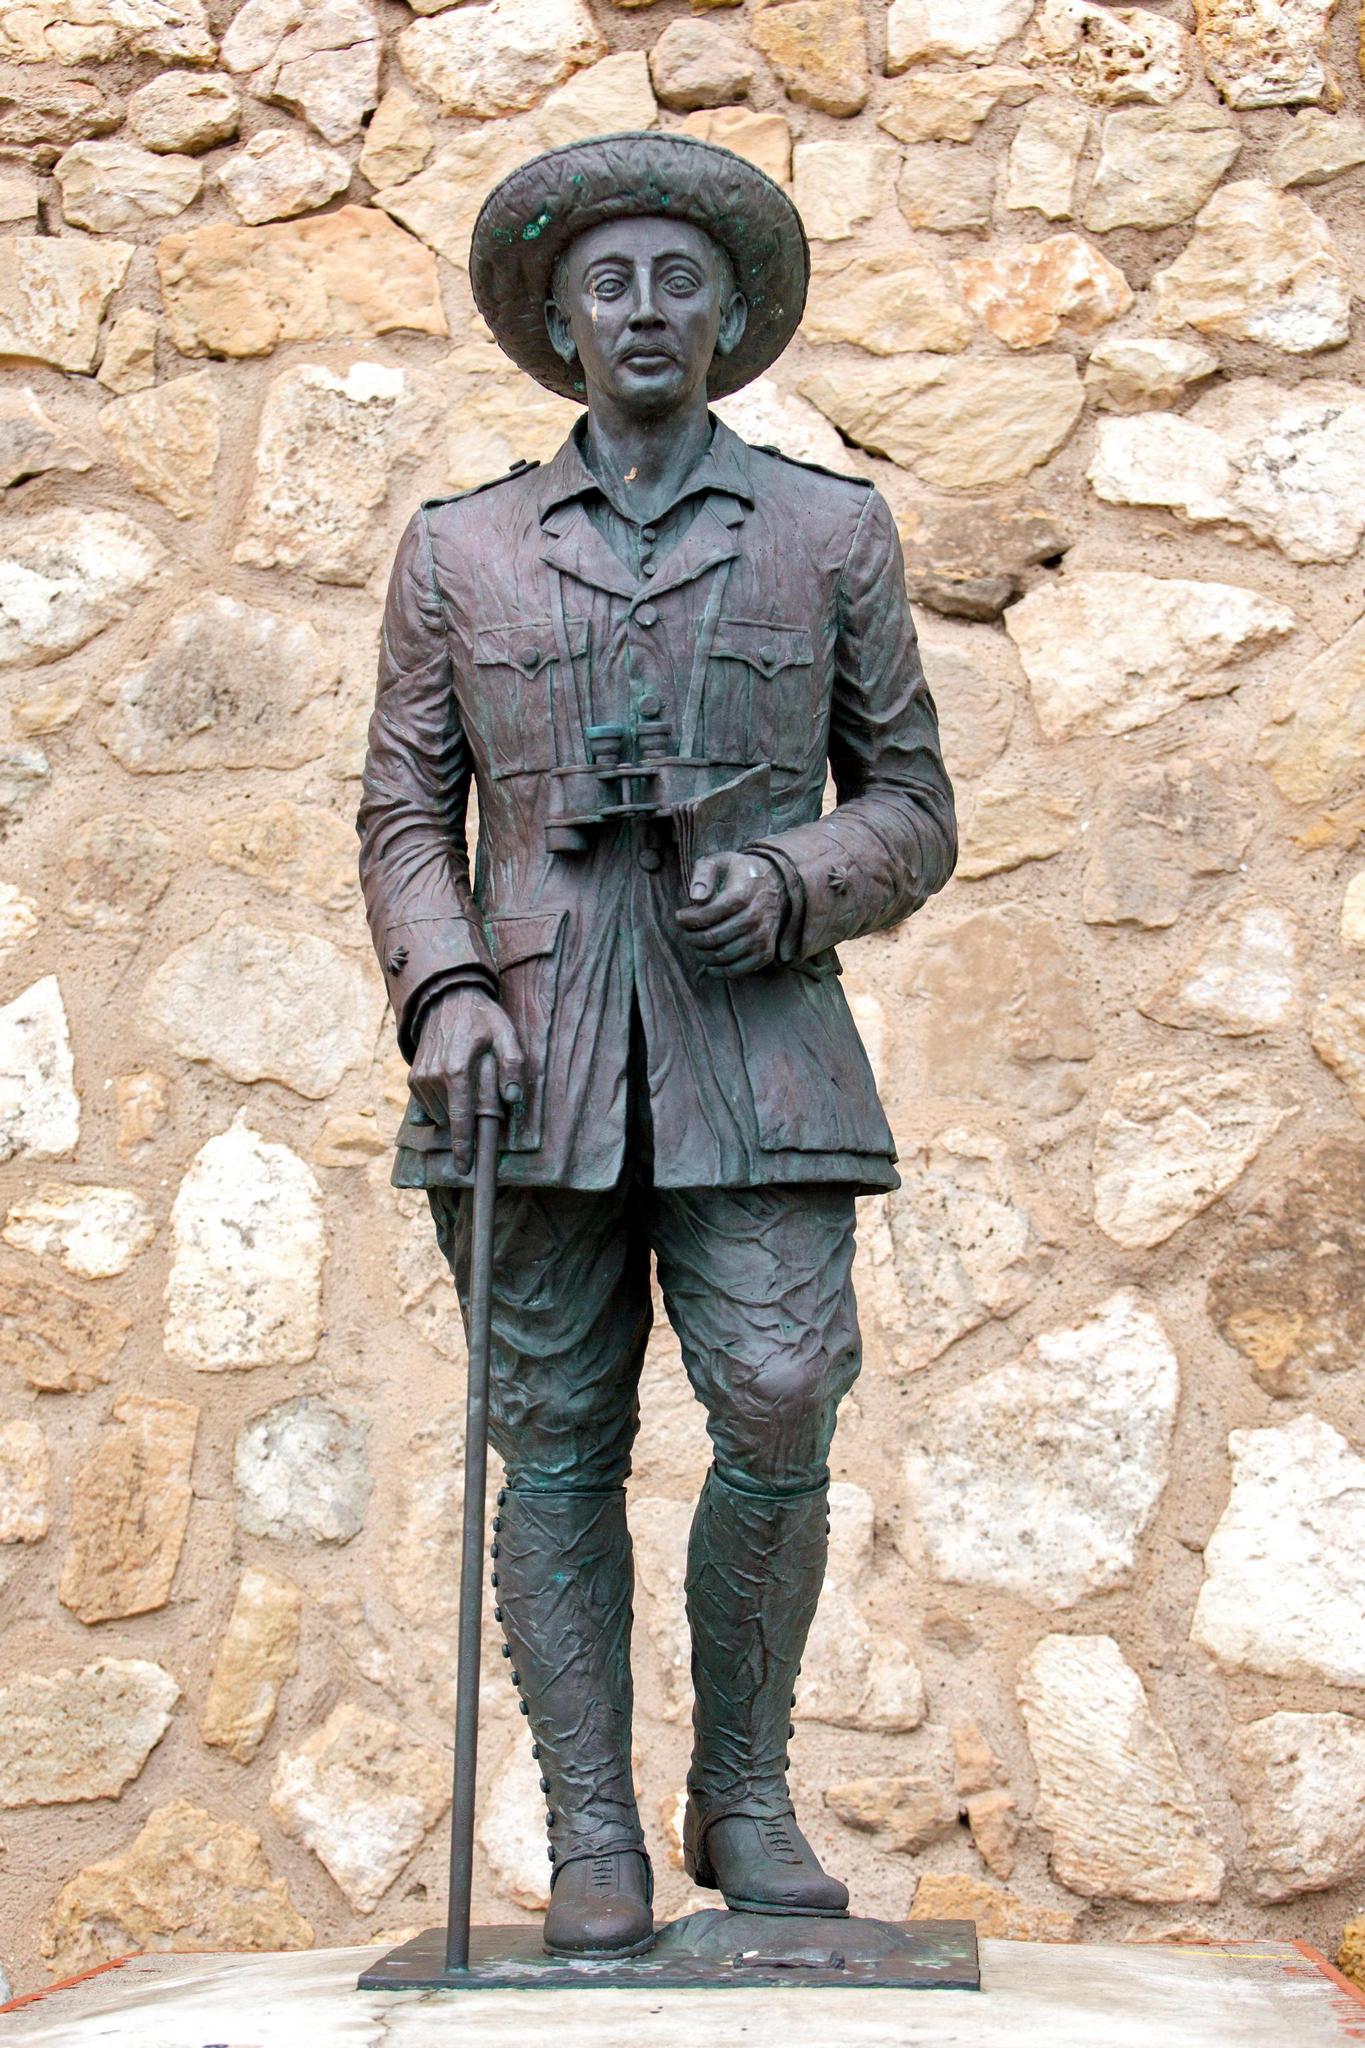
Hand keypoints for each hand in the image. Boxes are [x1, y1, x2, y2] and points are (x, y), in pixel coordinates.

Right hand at [408, 987, 524, 1174]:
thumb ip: (513, 1065)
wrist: (447, 999)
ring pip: (439, 1115)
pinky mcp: (413, 1078)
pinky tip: (454, 1093)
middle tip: (483, 1107)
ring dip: (454, 1114)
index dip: (463, 1146)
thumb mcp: (506, 1034)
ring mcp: (420, 1078)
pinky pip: (426, 1107)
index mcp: (456, 1070)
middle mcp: (433, 1077)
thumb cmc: (481, 1018)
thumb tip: (512, 1099)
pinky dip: (441, 1107)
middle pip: (451, 1120)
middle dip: (467, 1124)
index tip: (465, 1167)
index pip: (460, 1119)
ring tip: (469, 1093)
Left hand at [675, 852, 785, 976]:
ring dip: (702, 954)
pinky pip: (737, 970)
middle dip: (692, 937)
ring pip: (723, 955)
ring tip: (696, 943)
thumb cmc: (738, 873)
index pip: (713, 912)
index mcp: (745, 891)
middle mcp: (758, 916)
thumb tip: (695, 898)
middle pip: (715, 937)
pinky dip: (718, 970)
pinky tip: (708, 962)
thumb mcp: (720, 861)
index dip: (691, 918)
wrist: (774, 885)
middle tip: (686, 932)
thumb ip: (703, 873)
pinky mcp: (765, 953)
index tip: (680, 916)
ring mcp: (763, 937)